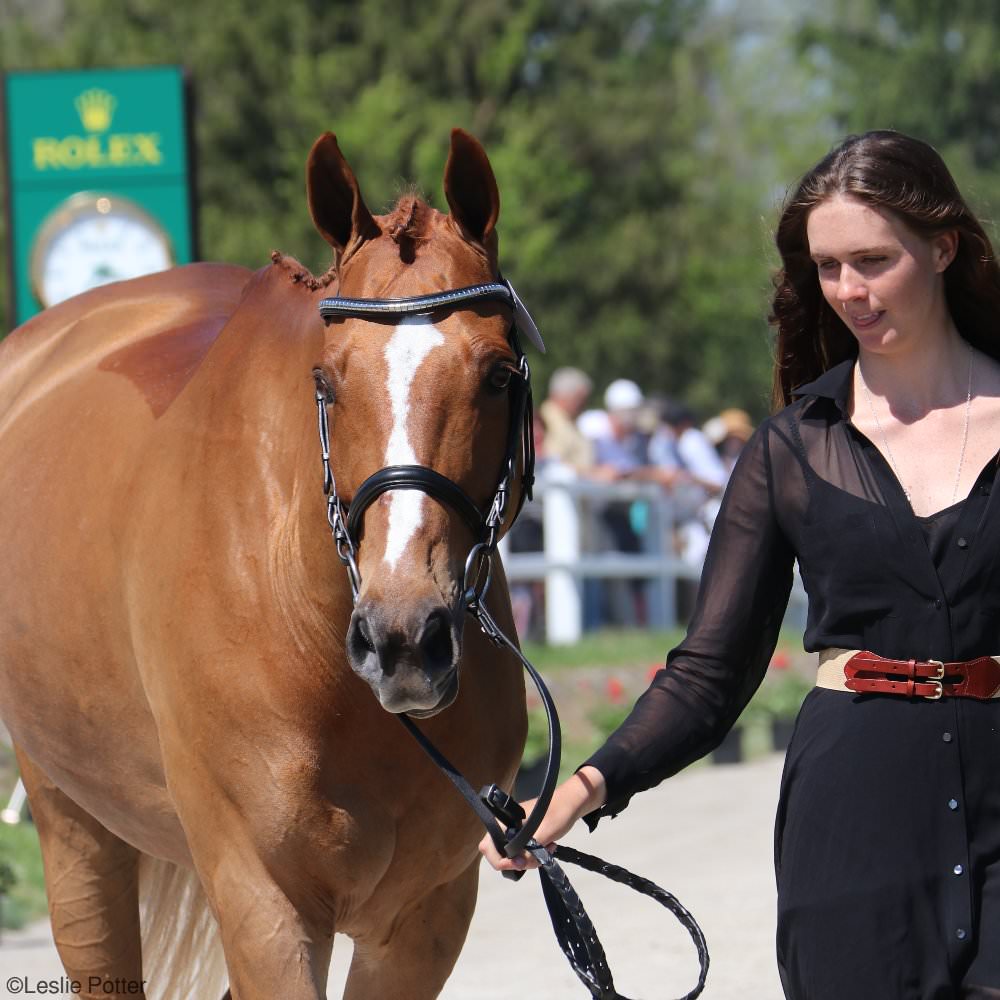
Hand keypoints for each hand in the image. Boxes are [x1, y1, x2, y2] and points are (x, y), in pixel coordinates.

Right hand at [478, 766, 606, 873]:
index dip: (500, 860)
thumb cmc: (556, 813)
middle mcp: (505, 826)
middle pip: (500, 854)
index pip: (488, 847)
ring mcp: (514, 832)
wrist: (572, 803)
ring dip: (529, 859)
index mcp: (503, 821)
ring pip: (513, 856)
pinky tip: (548, 848)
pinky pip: (523, 852)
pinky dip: (534, 855)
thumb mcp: (542, 836)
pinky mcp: (524, 836)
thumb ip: (527, 852)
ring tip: (547, 849)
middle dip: (518, 862)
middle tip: (537, 859)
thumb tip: (515, 865)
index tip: (519, 864)